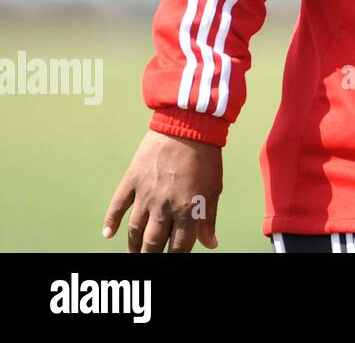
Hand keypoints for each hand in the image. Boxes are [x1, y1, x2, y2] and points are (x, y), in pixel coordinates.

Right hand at [103, 129, 222, 251]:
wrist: (188, 126)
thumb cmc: (206, 157)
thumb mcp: (213, 189)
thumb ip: (209, 219)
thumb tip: (211, 243)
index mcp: (187, 209)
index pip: (179, 246)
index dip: (176, 257)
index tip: (174, 261)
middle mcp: (164, 206)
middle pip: (153, 242)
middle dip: (152, 256)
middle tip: (150, 261)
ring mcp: (145, 194)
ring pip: (135, 229)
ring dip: (133, 245)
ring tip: (134, 254)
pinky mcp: (132, 180)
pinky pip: (118, 206)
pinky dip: (110, 221)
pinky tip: (108, 234)